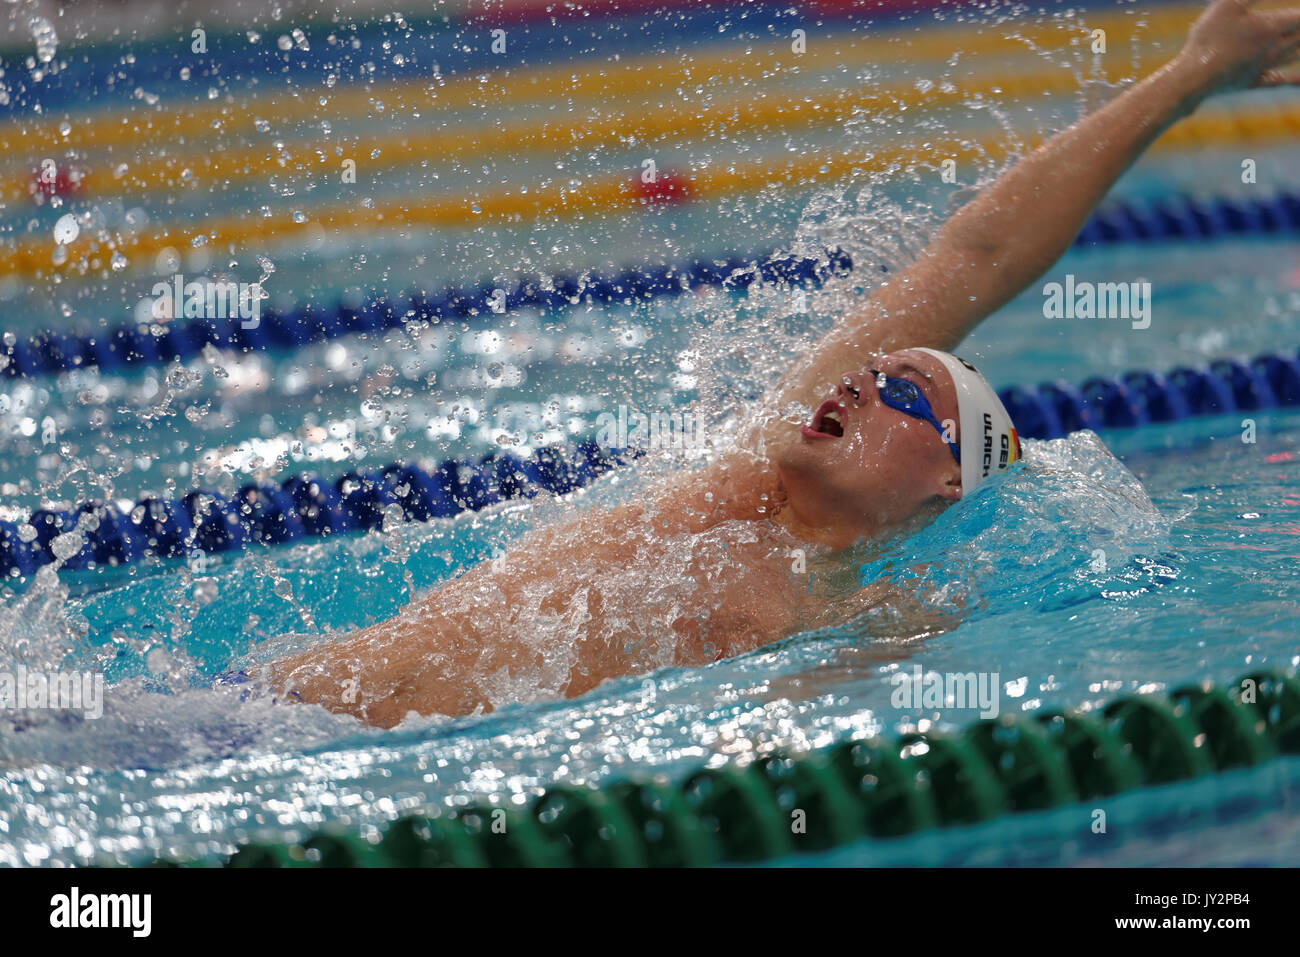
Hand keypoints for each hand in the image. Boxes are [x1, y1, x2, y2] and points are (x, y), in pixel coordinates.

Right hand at [1180, 0, 1299, 93]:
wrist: (1194, 77)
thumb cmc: (1209, 38)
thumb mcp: (1228, 5)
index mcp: (1271, 27)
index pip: (1299, 16)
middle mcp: (1274, 47)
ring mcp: (1265, 66)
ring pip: (1294, 55)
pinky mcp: (1254, 82)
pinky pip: (1280, 81)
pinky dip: (1295, 81)